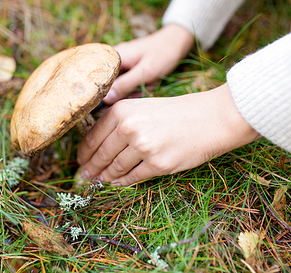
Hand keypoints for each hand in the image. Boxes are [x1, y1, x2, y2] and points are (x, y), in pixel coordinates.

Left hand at [78, 84, 258, 185]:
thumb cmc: (176, 112)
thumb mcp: (141, 107)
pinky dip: (122, 182)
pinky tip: (117, 183)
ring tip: (98, 181)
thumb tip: (96, 146)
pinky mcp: (158, 164)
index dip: (84, 152)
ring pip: (115, 169)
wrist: (210, 118)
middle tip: (84, 176)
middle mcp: (129, 128)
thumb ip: (118, 123)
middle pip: (101, 155)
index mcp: (121, 111)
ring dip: (104, 178)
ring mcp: (143, 147)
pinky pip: (133, 178)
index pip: (93, 137)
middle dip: (91, 168)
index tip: (80, 160)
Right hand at [103, 24, 194, 103]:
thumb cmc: (163, 53)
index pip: (97, 77)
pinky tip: (151, 82)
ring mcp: (121, 64)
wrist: (177, 41)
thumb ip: (126, 84)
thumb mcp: (146, 71)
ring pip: (120, 86)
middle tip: (144, 87)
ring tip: (152, 82)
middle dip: (126, 92)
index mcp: (113, 56)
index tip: (116, 100)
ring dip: (135, 90)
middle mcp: (113, 59)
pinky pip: (128, 83)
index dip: (103, 92)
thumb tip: (106, 99)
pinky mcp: (128, 68)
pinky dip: (139, 87)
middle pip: (109, 84)